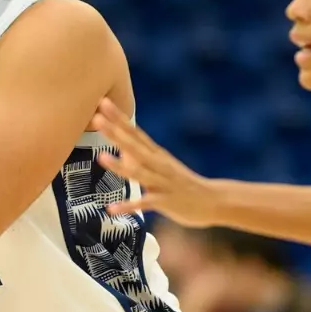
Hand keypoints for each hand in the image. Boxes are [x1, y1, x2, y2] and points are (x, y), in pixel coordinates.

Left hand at [90, 99, 222, 225]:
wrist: (213, 201)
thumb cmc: (182, 183)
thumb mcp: (161, 165)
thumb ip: (140, 155)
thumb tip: (120, 144)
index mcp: (156, 154)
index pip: (135, 132)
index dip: (119, 118)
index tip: (103, 102)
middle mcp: (159, 164)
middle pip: (134, 146)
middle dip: (115, 133)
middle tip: (97, 118)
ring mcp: (163, 182)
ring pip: (140, 172)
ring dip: (120, 166)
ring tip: (100, 157)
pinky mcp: (166, 202)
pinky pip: (145, 203)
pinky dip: (128, 206)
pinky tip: (111, 208)